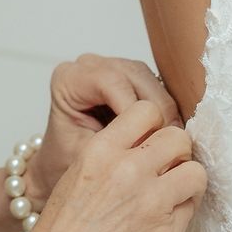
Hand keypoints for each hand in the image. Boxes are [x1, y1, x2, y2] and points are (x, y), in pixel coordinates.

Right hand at [14, 100, 204, 231]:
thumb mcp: (77, 178)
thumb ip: (113, 159)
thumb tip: (150, 150)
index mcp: (100, 151)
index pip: (148, 111)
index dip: (154, 128)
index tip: (150, 145)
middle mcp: (128, 170)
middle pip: (179, 138)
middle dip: (176, 154)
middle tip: (165, 174)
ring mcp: (151, 203)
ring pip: (196, 172)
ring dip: (187, 183)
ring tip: (171, 199)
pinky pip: (191, 211)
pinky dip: (181, 216)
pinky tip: (160, 228)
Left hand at [29, 55, 181, 203]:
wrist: (64, 165)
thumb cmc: (65, 161)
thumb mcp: (85, 156)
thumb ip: (111, 145)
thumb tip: (148, 145)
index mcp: (69, 79)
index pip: (111, 82)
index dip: (134, 111)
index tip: (147, 142)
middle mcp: (91, 66)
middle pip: (136, 77)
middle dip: (155, 113)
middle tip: (165, 146)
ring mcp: (114, 68)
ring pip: (152, 82)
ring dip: (164, 114)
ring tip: (167, 144)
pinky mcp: (133, 78)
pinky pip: (158, 89)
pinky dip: (165, 113)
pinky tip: (167, 136)